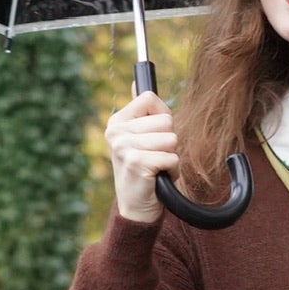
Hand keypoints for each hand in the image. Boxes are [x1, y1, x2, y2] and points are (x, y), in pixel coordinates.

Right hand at [105, 91, 178, 224]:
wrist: (136, 208)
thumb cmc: (144, 170)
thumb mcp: (139, 137)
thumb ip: (141, 111)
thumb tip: (137, 81)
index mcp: (117, 122)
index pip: (149, 98)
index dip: (162, 116)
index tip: (154, 134)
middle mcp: (116, 132)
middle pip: (166, 120)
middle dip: (169, 140)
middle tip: (155, 157)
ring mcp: (124, 147)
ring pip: (171, 139)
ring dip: (171, 156)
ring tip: (156, 168)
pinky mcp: (137, 163)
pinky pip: (172, 157)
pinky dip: (172, 170)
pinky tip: (158, 178)